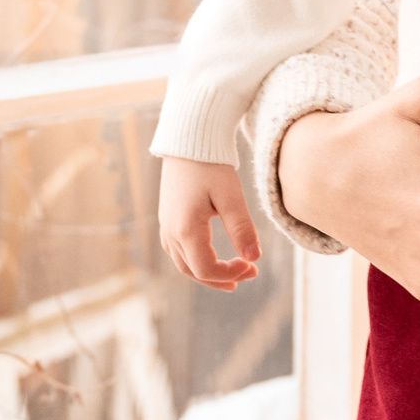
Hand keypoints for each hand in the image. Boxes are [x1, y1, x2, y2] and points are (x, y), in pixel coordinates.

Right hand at [159, 156, 261, 290]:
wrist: (189, 141)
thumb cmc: (211, 166)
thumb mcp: (231, 197)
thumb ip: (242, 229)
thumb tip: (254, 258)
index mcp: (185, 229)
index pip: (206, 269)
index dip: (230, 274)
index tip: (253, 265)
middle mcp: (170, 232)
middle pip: (193, 272)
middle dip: (222, 278)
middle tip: (250, 273)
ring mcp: (166, 226)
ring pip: (184, 264)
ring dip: (209, 272)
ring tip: (235, 271)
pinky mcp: (167, 219)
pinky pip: (178, 251)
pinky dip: (197, 261)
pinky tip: (214, 256)